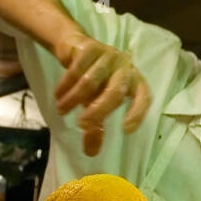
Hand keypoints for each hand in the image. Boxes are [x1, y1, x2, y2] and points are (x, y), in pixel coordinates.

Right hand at [53, 33, 150, 155]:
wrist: (76, 48)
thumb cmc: (94, 81)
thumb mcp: (95, 104)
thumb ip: (96, 128)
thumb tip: (91, 153)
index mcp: (134, 81)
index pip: (143, 97)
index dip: (137, 113)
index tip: (125, 129)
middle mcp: (124, 67)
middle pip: (115, 92)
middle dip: (98, 111)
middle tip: (81, 124)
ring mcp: (108, 55)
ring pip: (90, 81)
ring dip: (73, 99)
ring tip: (61, 110)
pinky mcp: (90, 47)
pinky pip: (76, 70)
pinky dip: (65, 85)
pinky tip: (57, 95)